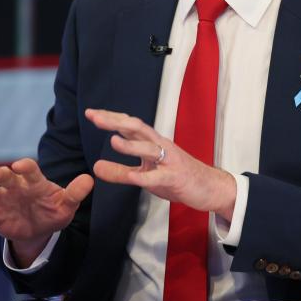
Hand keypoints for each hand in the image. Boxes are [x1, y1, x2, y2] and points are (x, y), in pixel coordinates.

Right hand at [0, 158, 93, 265]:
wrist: (40, 228)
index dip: (25, 167)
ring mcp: (3, 200)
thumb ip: (75, 193)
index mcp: (34, 181)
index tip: (19, 165)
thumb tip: (90, 180)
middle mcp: (16, 187)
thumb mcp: (66, 205)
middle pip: (5, 177)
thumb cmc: (53, 211)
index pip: (29, 170)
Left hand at [86, 108, 236, 220]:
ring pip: (149, 149)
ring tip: (113, 141)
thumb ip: (120, 171)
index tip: (90, 113)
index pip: (129, 125)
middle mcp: (161, 146)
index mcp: (152, 142)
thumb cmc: (176, 177)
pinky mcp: (177, 177)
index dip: (110, 118)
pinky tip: (133, 176)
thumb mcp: (146, 175)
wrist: (210, 187)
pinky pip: (160, 176)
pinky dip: (146, 176)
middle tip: (95, 118)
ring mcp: (170, 161)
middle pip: (137, 128)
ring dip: (131, 145)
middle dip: (116, 122)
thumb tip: (95, 167)